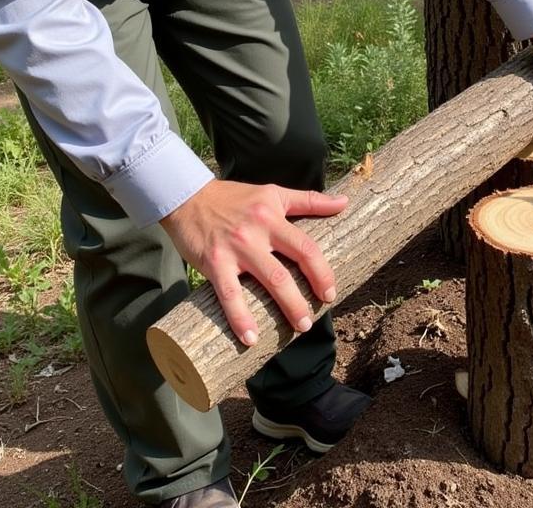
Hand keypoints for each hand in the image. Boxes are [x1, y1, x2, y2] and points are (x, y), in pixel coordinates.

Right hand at [159, 179, 347, 345]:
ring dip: (286, 308)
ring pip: (268, 281)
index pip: (306, 246)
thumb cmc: (233, 197)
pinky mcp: (214, 263)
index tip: (330, 292)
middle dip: (306, 297)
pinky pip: (230, 295)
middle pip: (290, 268)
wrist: (188, 197)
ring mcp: (236, 248)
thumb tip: (345, 201)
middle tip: (314, 318)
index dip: (322, 271)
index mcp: (274, 215)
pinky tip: (250, 339)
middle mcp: (258, 231)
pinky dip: (240, 318)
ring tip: (299, 328)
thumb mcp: (273, 193)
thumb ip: (309, 199)